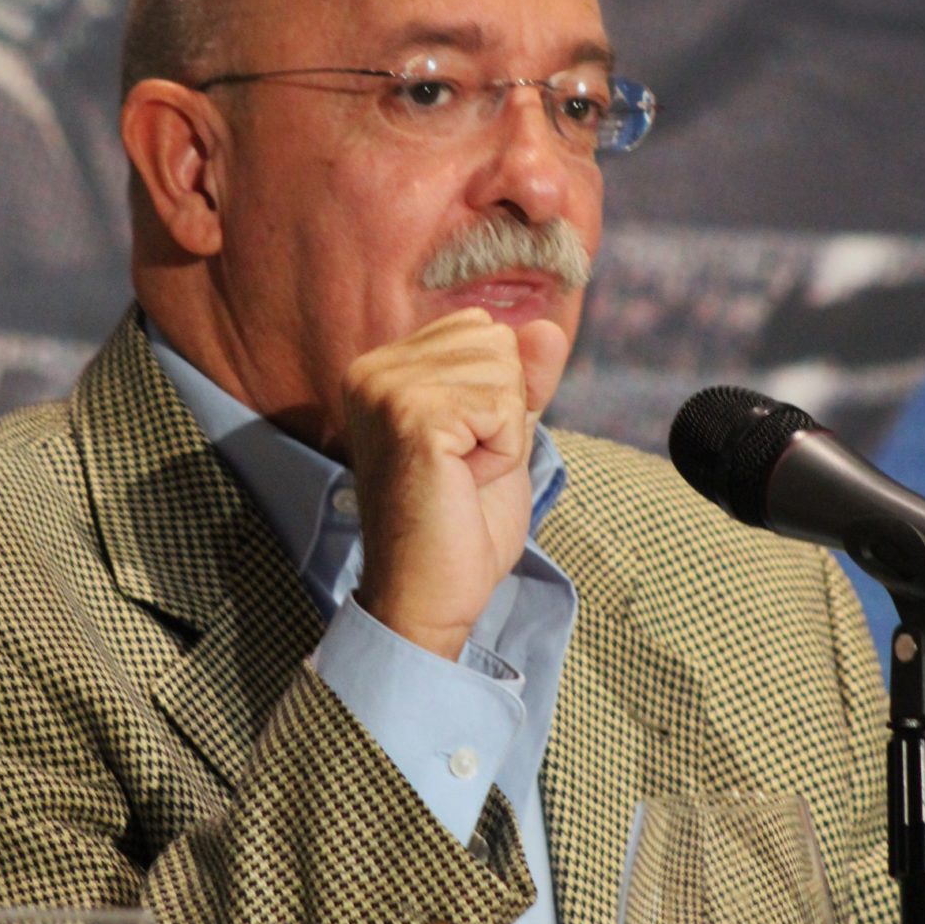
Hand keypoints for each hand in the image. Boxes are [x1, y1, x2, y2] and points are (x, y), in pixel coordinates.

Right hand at [344, 308, 569, 660]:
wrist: (428, 597)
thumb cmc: (461, 525)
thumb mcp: (503, 436)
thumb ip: (523, 378)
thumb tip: (549, 326)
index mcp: (384, 369)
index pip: (482, 331)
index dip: (496, 395)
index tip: (461, 451)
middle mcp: (375, 369)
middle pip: (497, 342)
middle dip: (503, 411)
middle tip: (464, 469)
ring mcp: (388, 389)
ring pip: (505, 370)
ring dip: (504, 434)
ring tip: (462, 477)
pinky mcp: (412, 415)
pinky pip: (504, 406)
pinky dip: (503, 452)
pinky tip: (466, 482)